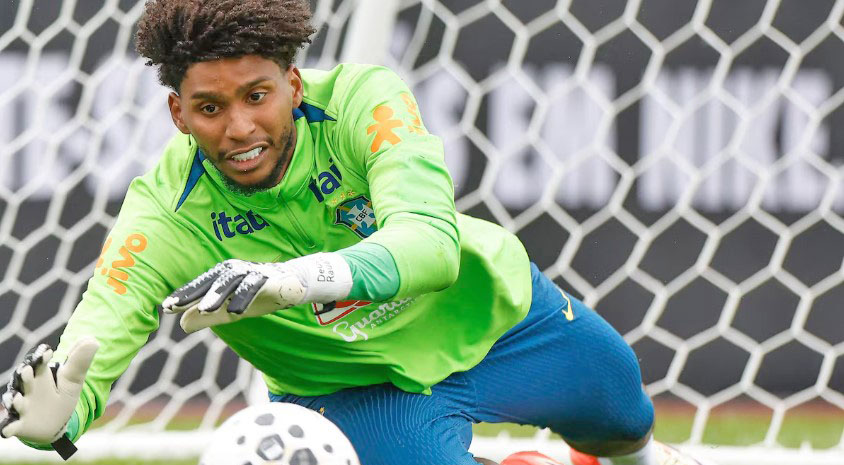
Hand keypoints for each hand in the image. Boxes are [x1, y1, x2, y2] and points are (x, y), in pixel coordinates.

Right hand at [0, 337, 98, 459]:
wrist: (54, 424)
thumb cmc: (61, 397)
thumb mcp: (73, 381)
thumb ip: (80, 362)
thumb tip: (93, 340)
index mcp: (41, 375)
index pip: (39, 362)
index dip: (41, 357)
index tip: (47, 352)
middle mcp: (28, 389)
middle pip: (23, 379)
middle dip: (23, 375)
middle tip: (27, 370)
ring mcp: (22, 406)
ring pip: (15, 401)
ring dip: (14, 400)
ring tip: (16, 398)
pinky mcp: (19, 424)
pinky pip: (10, 426)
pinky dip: (8, 428)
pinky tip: (7, 430)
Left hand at [161, 254, 352, 333]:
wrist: (298, 283)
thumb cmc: (262, 294)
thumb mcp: (233, 309)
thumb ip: (209, 316)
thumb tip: (181, 326)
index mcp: (223, 276)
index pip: (199, 285)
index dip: (183, 295)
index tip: (165, 308)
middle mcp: (235, 270)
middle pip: (209, 280)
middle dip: (192, 293)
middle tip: (174, 306)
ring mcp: (252, 272)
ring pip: (230, 281)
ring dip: (216, 295)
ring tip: (204, 310)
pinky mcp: (269, 277)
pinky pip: (254, 286)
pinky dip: (244, 298)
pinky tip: (235, 312)